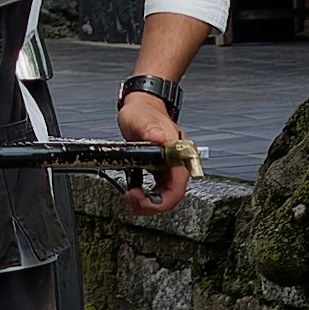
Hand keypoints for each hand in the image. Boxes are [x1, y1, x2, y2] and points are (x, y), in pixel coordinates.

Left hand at [114, 81, 197, 223]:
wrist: (142, 104)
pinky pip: (157, 189)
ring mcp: (169, 166)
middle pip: (171, 195)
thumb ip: (148, 128)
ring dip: (148, 203)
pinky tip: (134, 194)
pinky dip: (146, 195)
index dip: (161, 201)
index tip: (141, 200)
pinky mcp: (160, 168)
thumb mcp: (140, 118)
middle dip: (152, 205)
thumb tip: (158, 137)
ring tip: (131, 200)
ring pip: (165, 195)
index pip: (177, 187)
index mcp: (177, 152)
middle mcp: (177, 162)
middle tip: (132, 202)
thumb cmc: (143, 110)